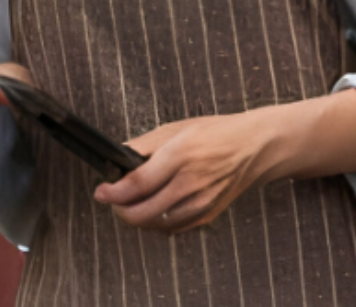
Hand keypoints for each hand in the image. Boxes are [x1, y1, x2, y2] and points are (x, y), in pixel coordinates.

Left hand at [92, 90, 355, 233]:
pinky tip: (152, 207)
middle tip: (111, 198)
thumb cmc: (215, 133)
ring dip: (135, 217)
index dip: (113, 192)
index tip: (100, 191)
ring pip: (154, 224)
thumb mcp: (176, 128)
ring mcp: (200, 204)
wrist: (255, 148)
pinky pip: (171, 228)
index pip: (137, 184)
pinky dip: (155, 222)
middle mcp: (191, 184)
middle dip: (119, 209)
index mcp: (180, 156)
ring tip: (129, 202)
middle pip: (142, 212)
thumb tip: (117, 156)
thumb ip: (144, 145)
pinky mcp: (206, 216)